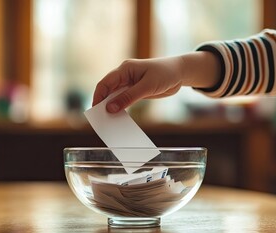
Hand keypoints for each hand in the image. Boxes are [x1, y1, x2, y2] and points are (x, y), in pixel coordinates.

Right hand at [92, 52, 219, 112]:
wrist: (180, 72)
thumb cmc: (165, 74)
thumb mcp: (147, 87)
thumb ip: (129, 97)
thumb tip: (110, 108)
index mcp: (125, 69)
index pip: (105, 83)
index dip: (98, 96)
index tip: (95, 111)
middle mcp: (125, 75)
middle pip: (107, 89)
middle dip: (102, 103)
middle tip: (100, 119)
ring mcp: (130, 82)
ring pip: (115, 95)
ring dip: (111, 106)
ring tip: (108, 120)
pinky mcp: (135, 90)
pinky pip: (124, 99)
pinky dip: (120, 107)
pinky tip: (119, 117)